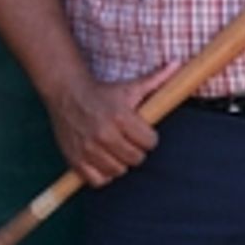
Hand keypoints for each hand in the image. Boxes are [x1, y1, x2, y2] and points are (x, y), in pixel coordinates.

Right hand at [45, 62, 178, 185]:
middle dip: (135, 150)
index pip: (150, 142)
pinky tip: (102, 160)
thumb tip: (177, 64)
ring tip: (114, 149)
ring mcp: (88, 149)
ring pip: (118, 171)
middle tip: (127, 140)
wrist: (67, 93)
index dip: (148, 137)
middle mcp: (103, 134)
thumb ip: (156, 80)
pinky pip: (98, 180)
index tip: (141, 132)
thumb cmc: (103, 93)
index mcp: (120, 116)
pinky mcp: (75, 160)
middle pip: (136, 159)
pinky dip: (102, 174)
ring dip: (119, 163)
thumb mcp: (130, 87)